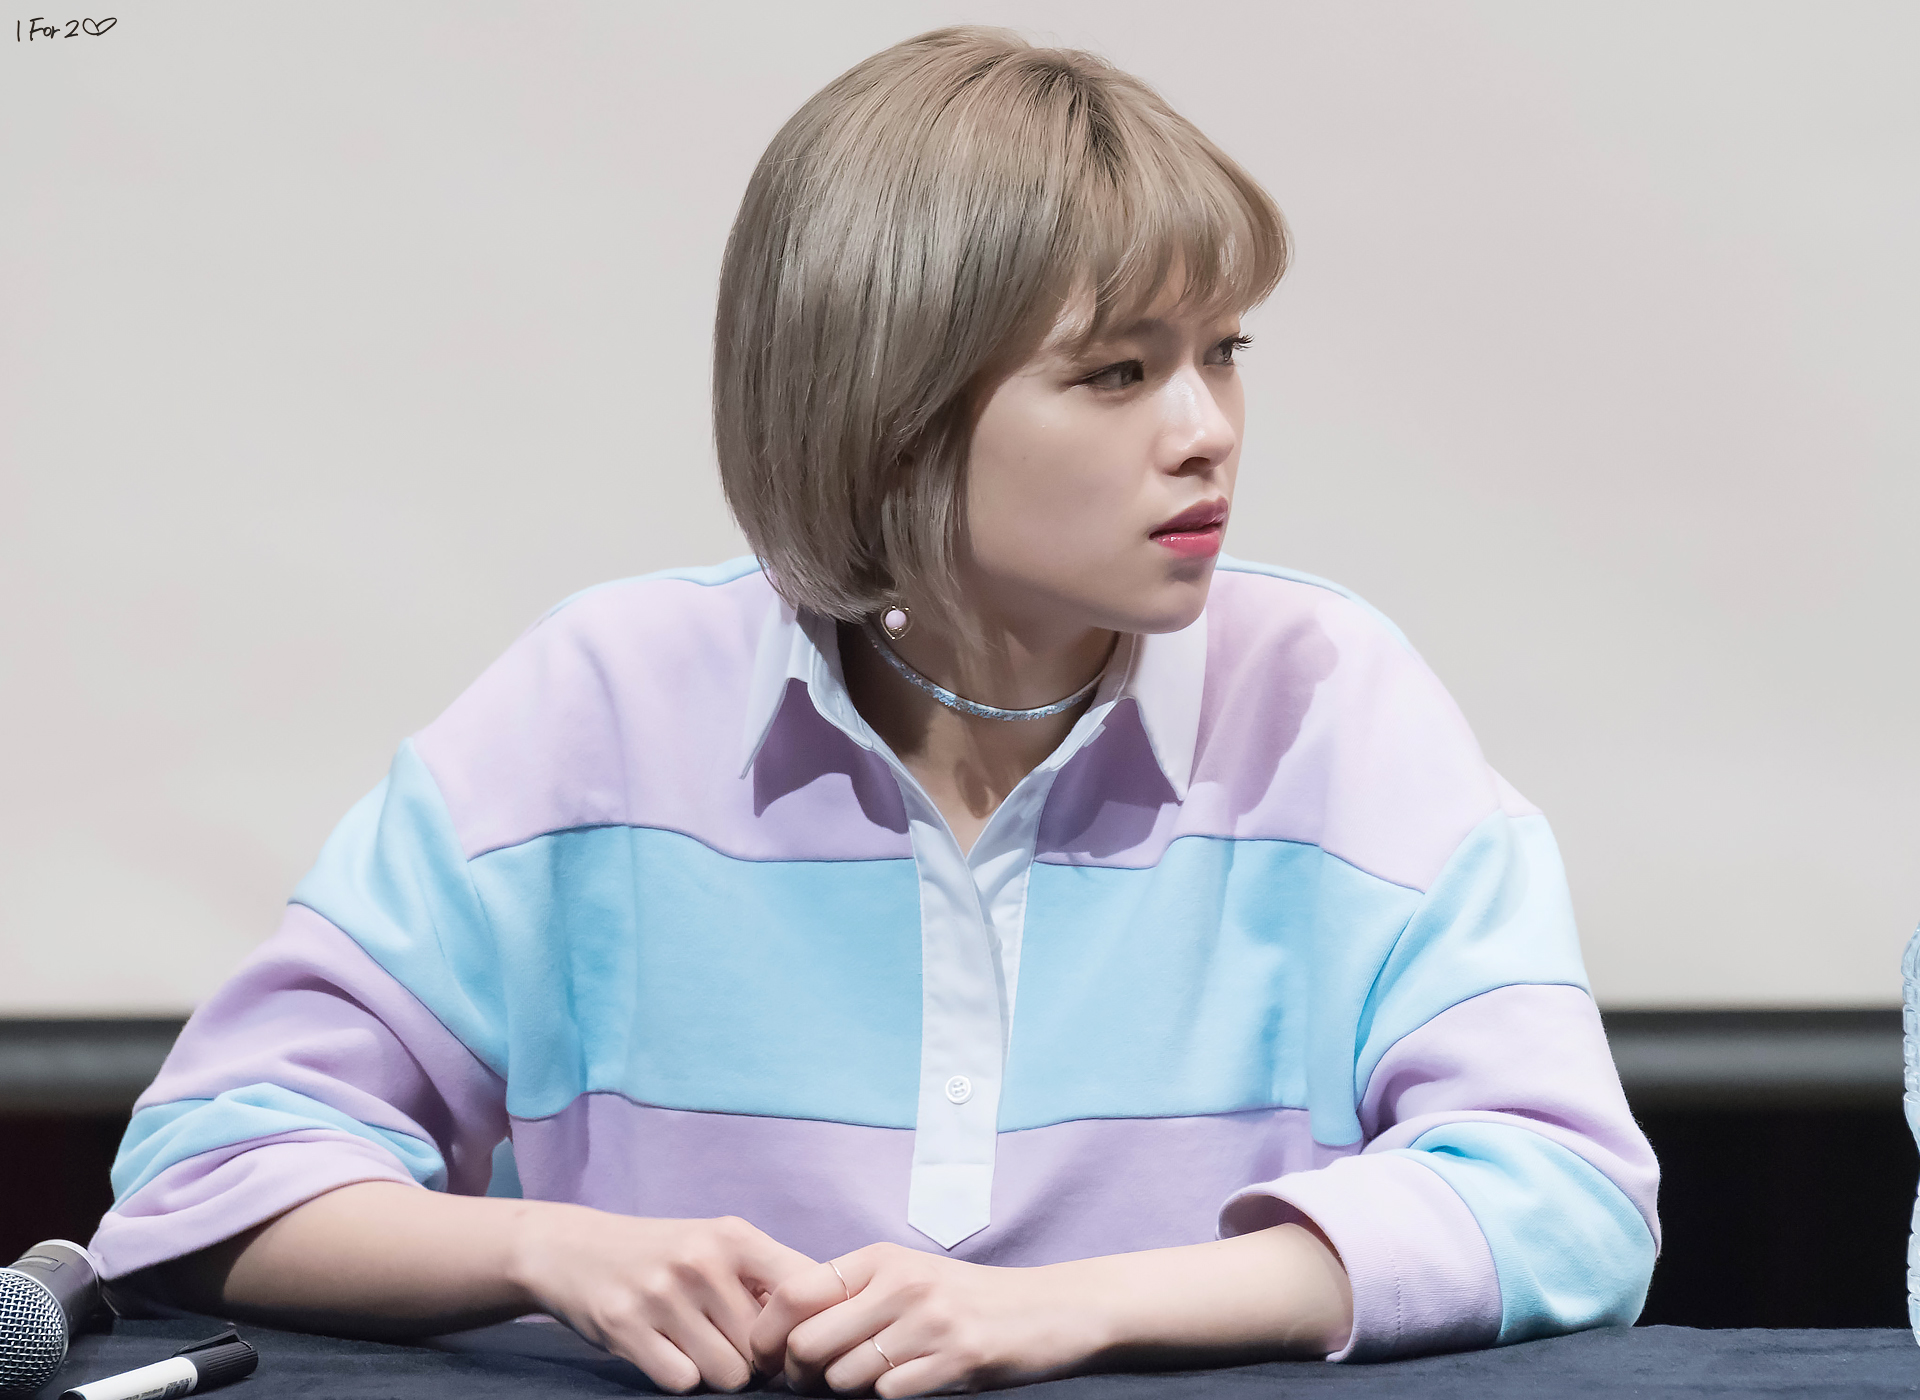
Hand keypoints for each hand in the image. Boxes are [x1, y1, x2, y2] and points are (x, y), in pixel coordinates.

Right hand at [509, 1208, 815, 1393]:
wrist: (573, 1248)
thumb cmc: (662, 1254)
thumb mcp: (716, 1244)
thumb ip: (767, 1276)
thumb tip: (824, 1322)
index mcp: (734, 1236)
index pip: (804, 1291)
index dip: (805, 1327)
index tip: (791, 1339)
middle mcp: (701, 1262)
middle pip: (764, 1349)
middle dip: (754, 1358)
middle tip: (729, 1344)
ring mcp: (662, 1295)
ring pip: (729, 1375)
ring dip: (718, 1373)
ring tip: (697, 1345)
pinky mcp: (626, 1328)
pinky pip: (683, 1382)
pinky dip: (680, 1377)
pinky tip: (665, 1351)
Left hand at [751, 1242, 1106, 1396]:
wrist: (1047, 1309)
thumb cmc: (964, 1298)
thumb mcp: (905, 1276)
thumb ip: (849, 1294)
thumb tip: (781, 1332)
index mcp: (878, 1258)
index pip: (792, 1293)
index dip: (766, 1334)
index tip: (767, 1360)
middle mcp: (900, 1282)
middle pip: (807, 1343)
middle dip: (800, 1376)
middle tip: (813, 1385)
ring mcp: (929, 1320)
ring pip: (844, 1377)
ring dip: (846, 1392)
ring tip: (870, 1383)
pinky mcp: (956, 1357)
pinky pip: (889, 1395)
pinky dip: (889, 1399)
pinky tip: (909, 1385)